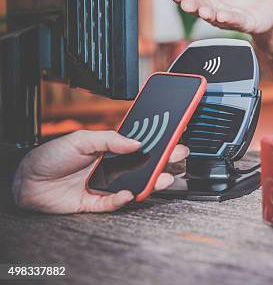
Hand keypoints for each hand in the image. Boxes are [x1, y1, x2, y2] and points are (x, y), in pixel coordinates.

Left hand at [11, 130, 188, 213]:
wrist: (26, 181)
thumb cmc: (51, 156)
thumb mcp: (81, 139)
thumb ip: (109, 140)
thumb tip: (135, 142)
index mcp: (111, 149)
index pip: (141, 145)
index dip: (159, 142)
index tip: (176, 136)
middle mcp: (112, 167)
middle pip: (145, 165)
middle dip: (165, 161)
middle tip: (179, 156)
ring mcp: (106, 184)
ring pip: (136, 185)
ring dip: (152, 182)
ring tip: (164, 178)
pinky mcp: (96, 202)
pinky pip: (114, 203)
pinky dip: (122, 199)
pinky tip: (128, 192)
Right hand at [170, 0, 272, 33]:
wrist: (263, 0)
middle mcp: (210, 5)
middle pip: (197, 6)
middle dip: (192, 6)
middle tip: (186, 4)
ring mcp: (225, 15)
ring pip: (213, 16)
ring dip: (208, 14)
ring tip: (203, 11)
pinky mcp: (242, 21)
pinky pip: (234, 20)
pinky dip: (228, 18)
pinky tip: (222, 16)